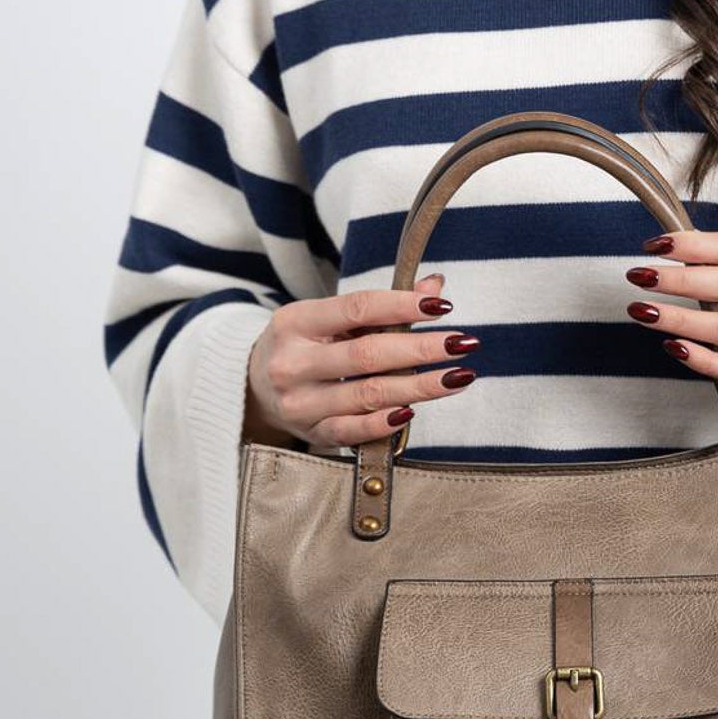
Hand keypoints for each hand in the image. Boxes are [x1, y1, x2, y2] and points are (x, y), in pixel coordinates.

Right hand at [242, 272, 479, 447]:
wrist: (254, 389)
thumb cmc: (304, 346)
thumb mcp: (329, 319)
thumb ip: (381, 306)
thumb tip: (435, 285)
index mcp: (296, 322)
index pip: (358, 308)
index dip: (402, 305)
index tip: (442, 305)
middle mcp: (293, 362)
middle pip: (368, 354)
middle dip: (421, 349)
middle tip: (463, 343)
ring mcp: (300, 402)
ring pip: (368, 394)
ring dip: (420, 386)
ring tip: (458, 377)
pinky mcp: (311, 434)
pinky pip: (353, 431)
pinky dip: (385, 423)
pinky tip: (414, 410)